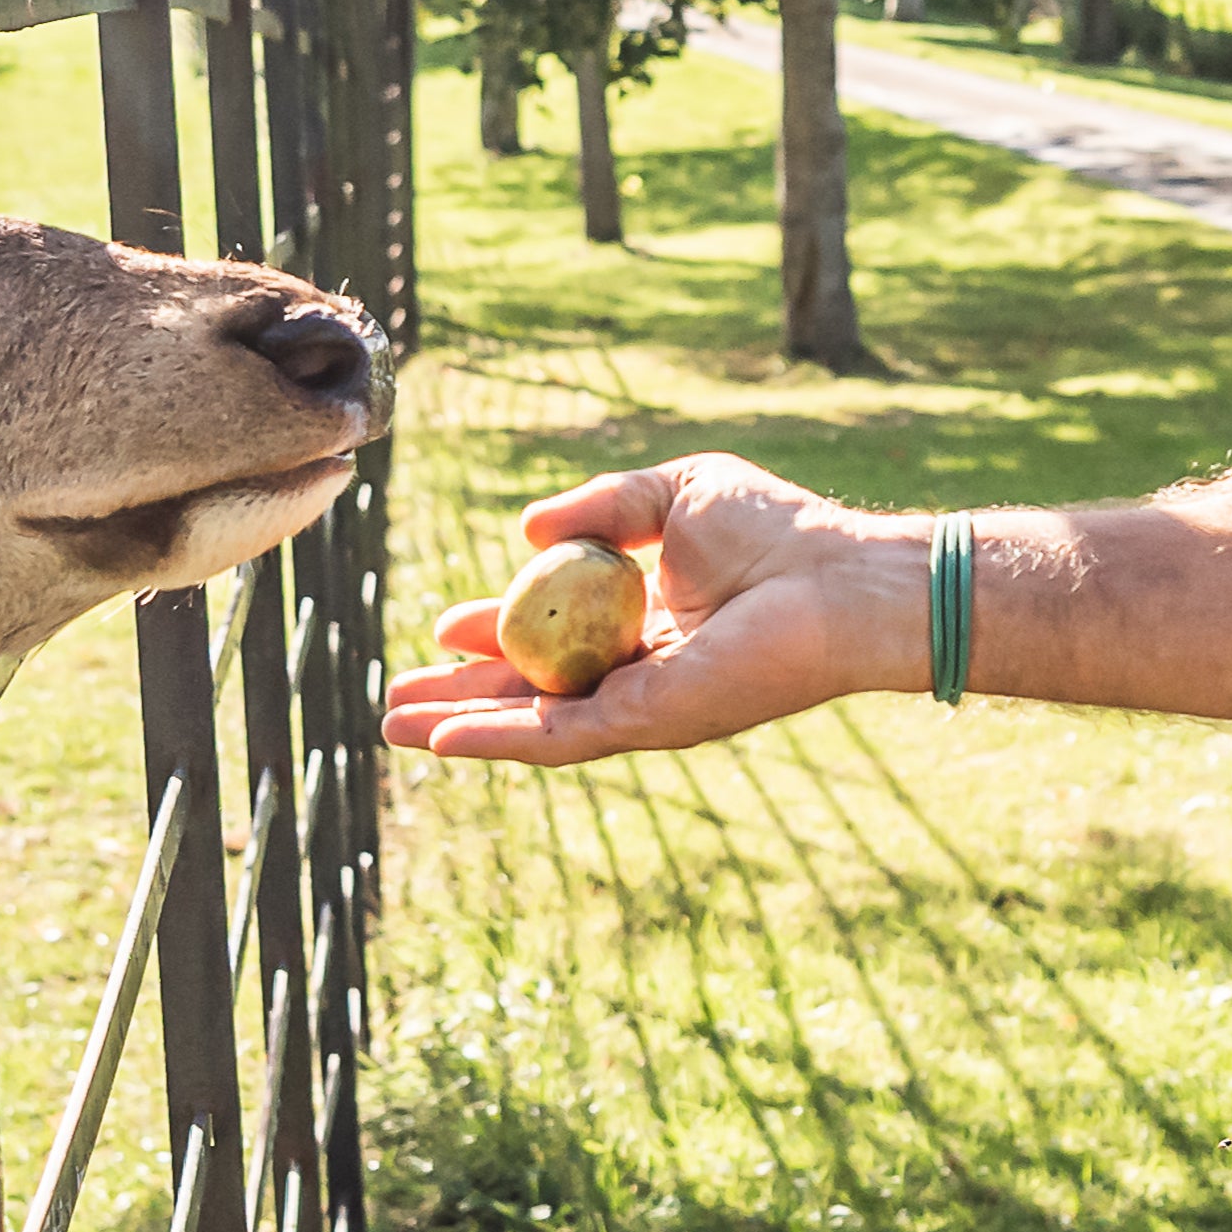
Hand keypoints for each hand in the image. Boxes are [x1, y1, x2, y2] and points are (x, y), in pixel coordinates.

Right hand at [382, 456, 912, 764]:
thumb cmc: (778, 528)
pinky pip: (558, 737)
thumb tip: (527, 529)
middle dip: (463, 694)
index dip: (496, 633)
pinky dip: (498, 739)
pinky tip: (443, 738)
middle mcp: (640, 669)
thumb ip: (604, 506)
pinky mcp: (648, 721)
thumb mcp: (675, 492)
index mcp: (648, 619)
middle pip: (532, 689)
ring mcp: (640, 701)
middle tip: (399, 696)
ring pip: (533, 722)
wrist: (837, 576)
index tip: (444, 628)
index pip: (555, 634)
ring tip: (394, 725)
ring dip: (461, 726)